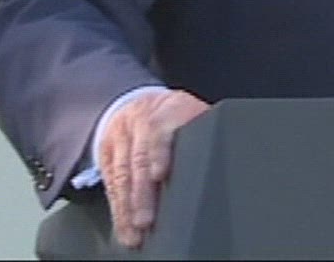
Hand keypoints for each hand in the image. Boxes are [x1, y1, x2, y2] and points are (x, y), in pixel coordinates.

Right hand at [97, 88, 209, 249]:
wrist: (142, 101)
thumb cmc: (177, 115)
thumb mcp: (195, 114)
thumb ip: (205, 134)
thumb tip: (227, 164)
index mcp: (169, 109)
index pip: (160, 128)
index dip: (159, 152)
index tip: (160, 174)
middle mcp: (140, 121)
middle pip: (138, 158)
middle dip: (141, 193)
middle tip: (146, 220)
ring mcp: (121, 137)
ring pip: (121, 175)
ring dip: (127, 208)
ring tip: (134, 232)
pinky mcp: (106, 154)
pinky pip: (110, 184)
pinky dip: (117, 208)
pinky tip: (124, 226)